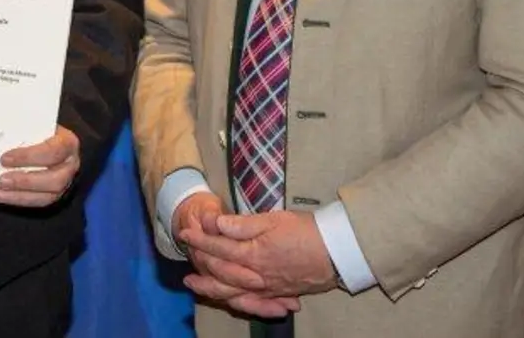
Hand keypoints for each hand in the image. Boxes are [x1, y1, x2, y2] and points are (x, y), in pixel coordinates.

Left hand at [0, 126, 80, 206]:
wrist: (53, 140)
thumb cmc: (42, 131)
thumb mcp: (37, 124)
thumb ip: (23, 129)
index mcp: (68, 143)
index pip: (53, 151)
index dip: (29, 157)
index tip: (5, 158)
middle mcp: (70, 165)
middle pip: (54, 180)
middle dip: (25, 181)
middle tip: (1, 179)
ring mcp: (65, 182)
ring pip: (47, 196)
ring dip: (19, 194)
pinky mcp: (55, 194)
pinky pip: (38, 202)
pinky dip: (17, 199)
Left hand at [181, 211, 337, 306]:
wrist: (337, 252)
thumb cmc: (307, 230)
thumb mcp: (274, 219)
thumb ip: (244, 224)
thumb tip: (217, 223)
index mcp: (253, 254)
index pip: (220, 247)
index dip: (201, 239)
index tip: (186, 232)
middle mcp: (256, 275)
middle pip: (221, 272)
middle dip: (201, 262)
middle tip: (186, 255)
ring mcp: (267, 287)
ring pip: (232, 292)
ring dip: (211, 289)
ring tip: (195, 285)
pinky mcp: (278, 293)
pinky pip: (252, 303)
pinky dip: (237, 303)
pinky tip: (229, 300)